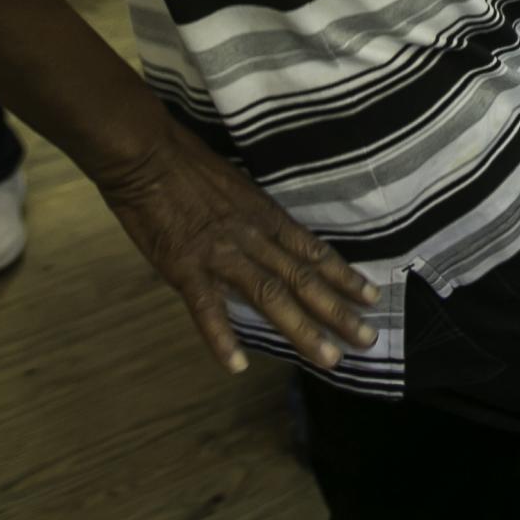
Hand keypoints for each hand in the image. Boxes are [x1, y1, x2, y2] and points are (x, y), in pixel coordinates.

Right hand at [93, 122, 379, 375]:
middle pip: (303, 279)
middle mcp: (253, 237)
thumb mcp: (237, 188)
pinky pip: (207, 308)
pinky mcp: (185, 267)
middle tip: (367, 341)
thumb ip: (254, 220)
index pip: (314, 252)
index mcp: (266, 216)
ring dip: (301, 330)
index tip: (373, 299)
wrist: (146, 155)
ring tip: (328, 359)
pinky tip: (237, 365)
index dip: (344, 277)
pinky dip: (222, 338)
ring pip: (270, 296)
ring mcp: (220, 254)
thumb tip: (270, 243)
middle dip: (338, 312)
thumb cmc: (188, 165)